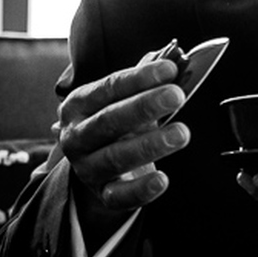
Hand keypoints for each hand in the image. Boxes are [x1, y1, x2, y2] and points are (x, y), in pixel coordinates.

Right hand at [58, 52, 192, 231]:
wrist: (97, 169)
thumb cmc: (115, 126)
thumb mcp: (121, 101)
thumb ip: (144, 82)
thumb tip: (175, 61)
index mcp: (77, 105)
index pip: (107, 88)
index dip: (138, 78)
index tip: (169, 69)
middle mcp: (76, 136)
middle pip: (108, 121)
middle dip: (143, 106)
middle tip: (176, 96)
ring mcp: (87, 167)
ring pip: (115, 157)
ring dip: (149, 144)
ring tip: (181, 133)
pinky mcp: (103, 194)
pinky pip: (120, 195)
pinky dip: (141, 189)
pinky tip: (162, 179)